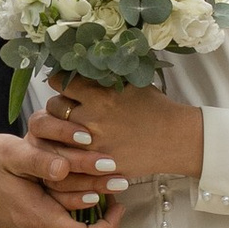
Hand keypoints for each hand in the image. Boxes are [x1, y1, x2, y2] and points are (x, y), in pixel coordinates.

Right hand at [0, 130, 126, 227]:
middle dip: (104, 214)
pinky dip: (74, 212)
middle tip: (114, 185)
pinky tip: (76, 189)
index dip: (111, 225)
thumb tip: (64, 168)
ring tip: (100, 185)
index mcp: (37, 220)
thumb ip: (40, 161)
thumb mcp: (11, 153)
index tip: (118, 201)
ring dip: (90, 212)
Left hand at [37, 79, 206, 184]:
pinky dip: (69, 151)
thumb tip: (82, 62)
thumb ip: (104, 77)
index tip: (63, 83)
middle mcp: (91, 118)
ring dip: (61, 129)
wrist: (175, 139)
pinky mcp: (96, 164)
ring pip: (57, 134)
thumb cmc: (156, 108)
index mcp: (99, 94)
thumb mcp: (131, 83)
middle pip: (53, 107)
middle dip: (58, 105)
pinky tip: (77, 146)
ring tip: (71, 127)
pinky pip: (70, 156)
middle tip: (67, 106)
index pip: (60, 82)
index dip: (60, 81)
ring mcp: (92, 144)